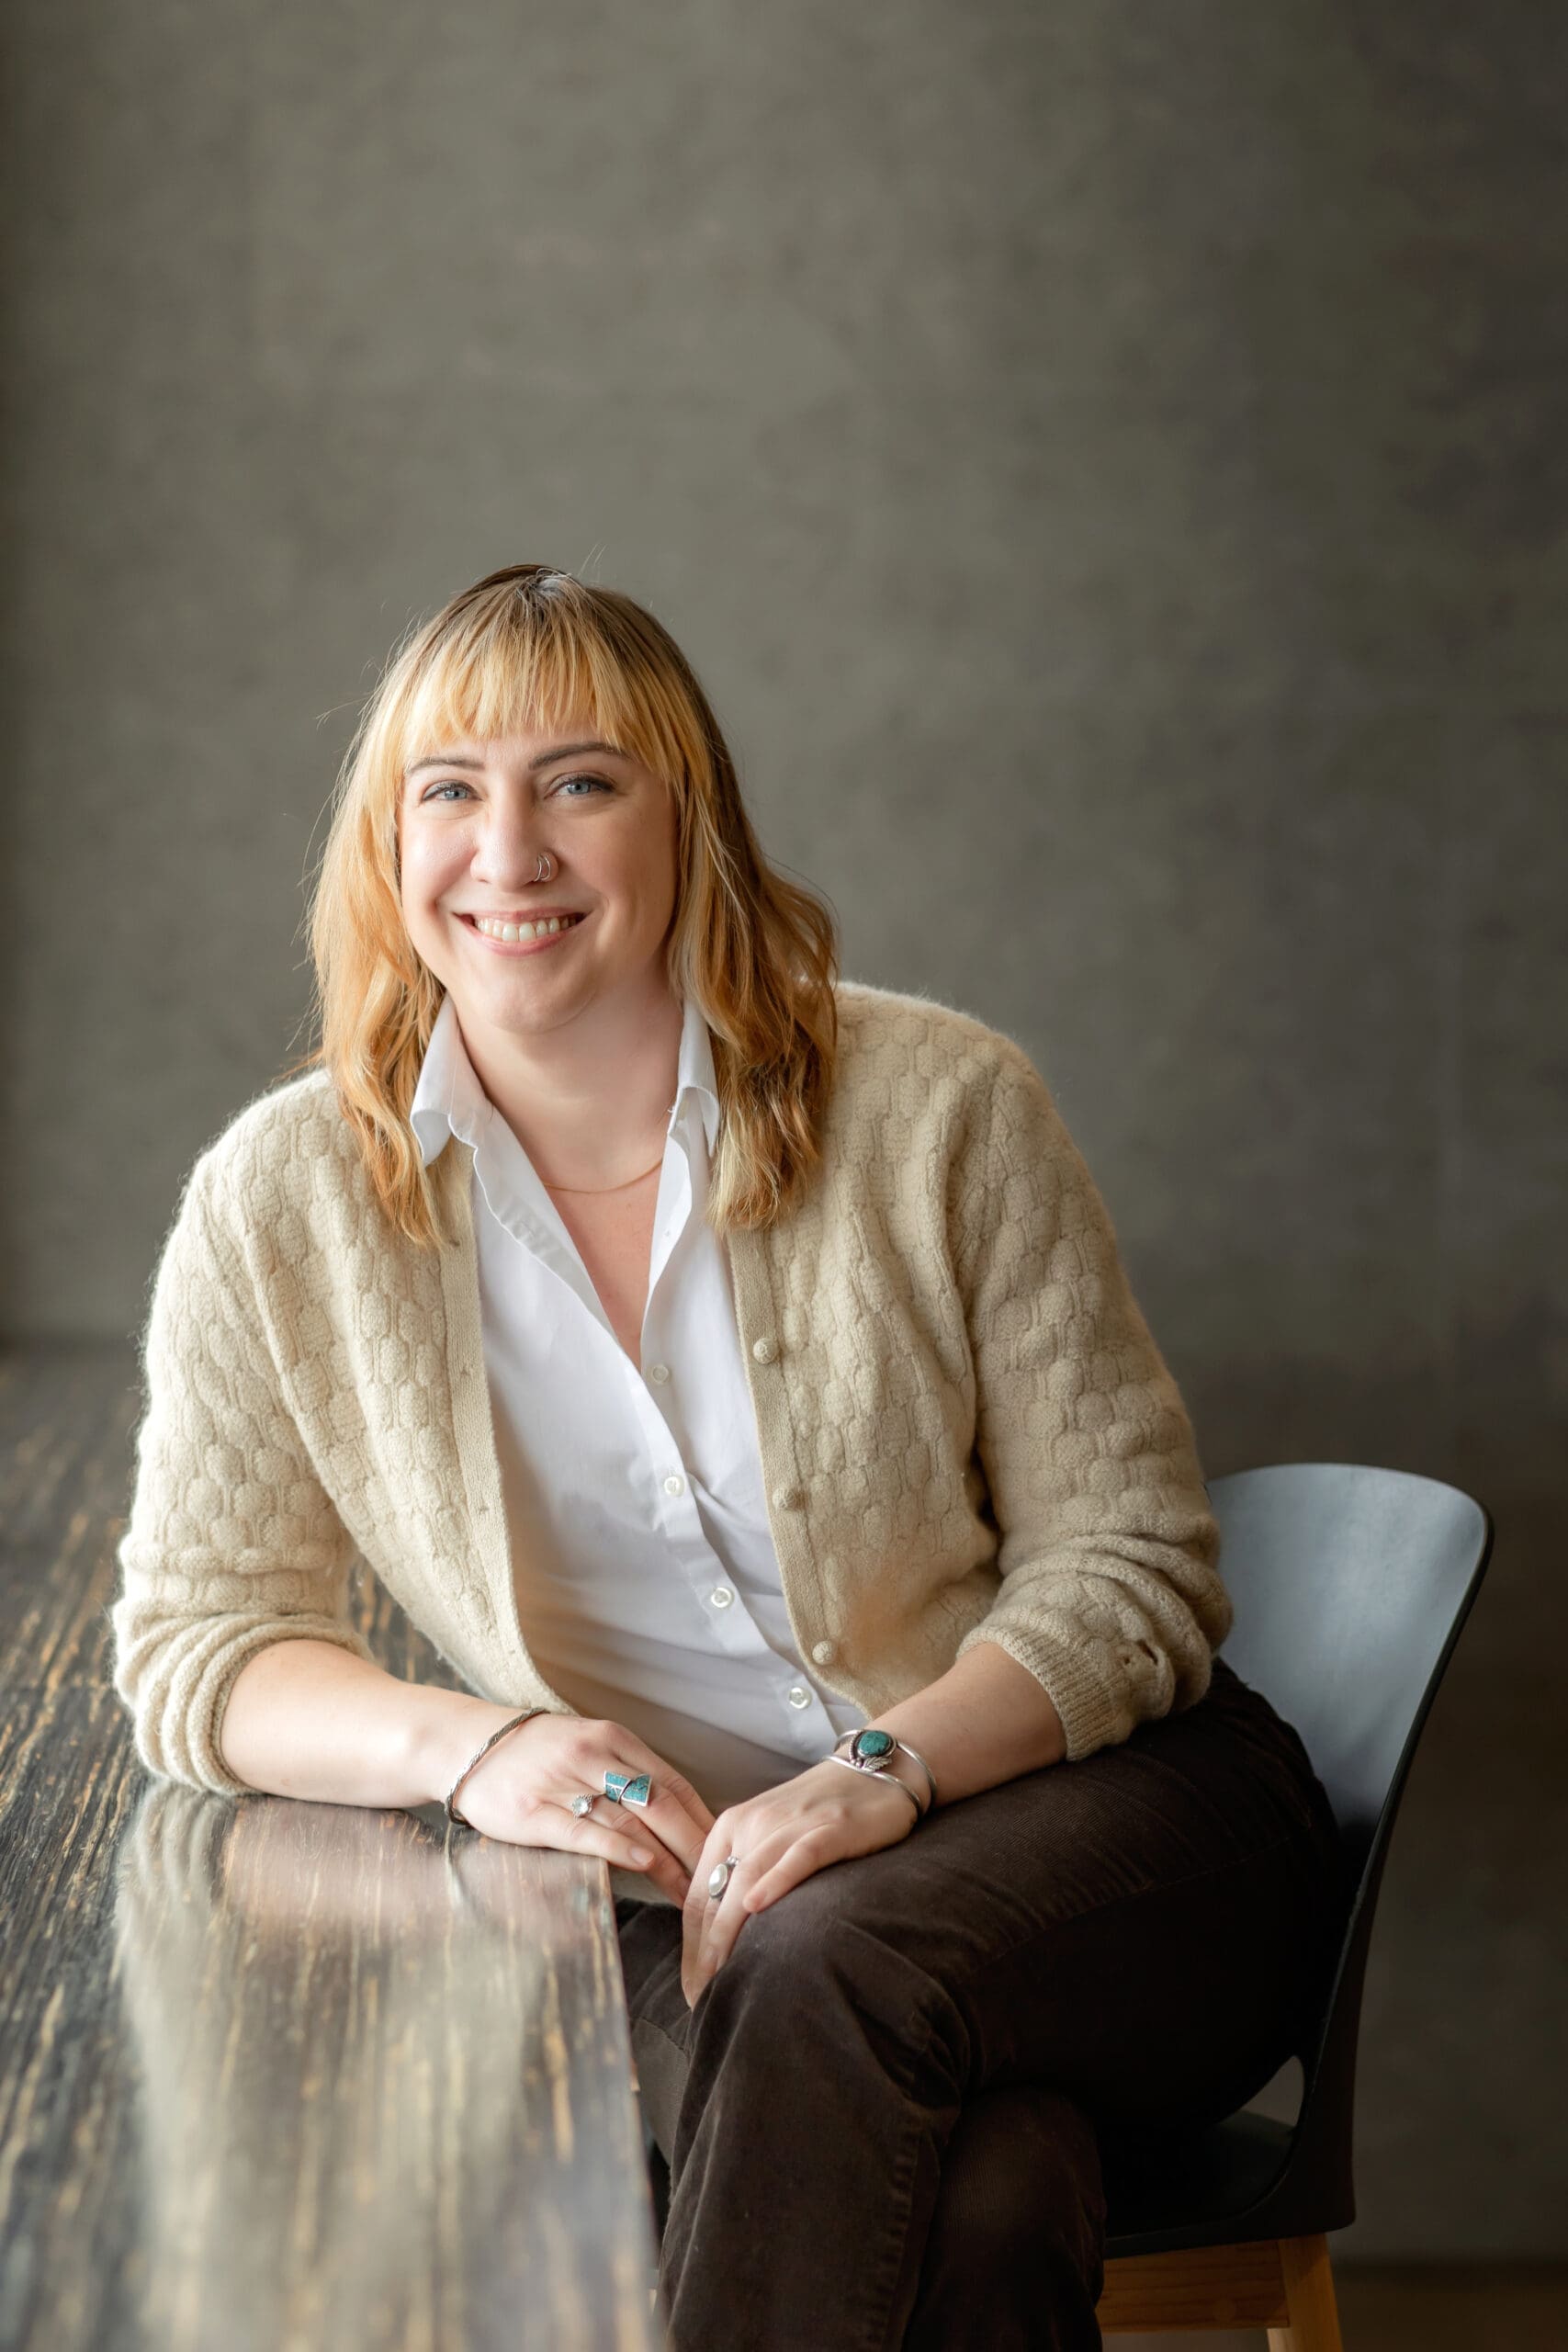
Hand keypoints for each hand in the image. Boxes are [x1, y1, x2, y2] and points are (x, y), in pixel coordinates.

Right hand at [449, 1712, 715, 1906]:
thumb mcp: (588, 1748)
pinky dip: (619, 1848)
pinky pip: (585, 1831)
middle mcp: (593, 1757)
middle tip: (720, 1880)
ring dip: (669, 1860)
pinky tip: (646, 1863)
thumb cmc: (536, 1754)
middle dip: (696, 1845)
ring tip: (693, 1892)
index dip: (703, 1820)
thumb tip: (679, 1816)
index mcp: (613, 1739)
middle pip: (660, 1803)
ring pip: (630, 1821)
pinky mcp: (534, 1812)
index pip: (672, 1783)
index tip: (726, 1851)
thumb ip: (628, 1775)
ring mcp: (563, 1783)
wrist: (468, 1746)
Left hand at [681, 1755, 921, 2004]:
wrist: (875, 1772)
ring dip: (729, 1932)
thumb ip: (744, 1874)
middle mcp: (753, 1823)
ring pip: (748, 1878)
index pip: (698, 1895)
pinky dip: (775, 1880)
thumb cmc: (820, 1814)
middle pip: (717, 1894)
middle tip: (701, 1999)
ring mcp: (791, 1824)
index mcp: (731, 1826)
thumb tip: (721, 1940)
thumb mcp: (770, 1837)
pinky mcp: (831, 1827)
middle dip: (706, 1952)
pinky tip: (757, 1906)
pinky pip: (797, 1855)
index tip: (692, 1989)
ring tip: (720, 1977)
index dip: (691, 1947)